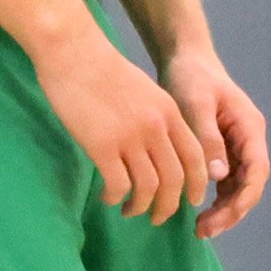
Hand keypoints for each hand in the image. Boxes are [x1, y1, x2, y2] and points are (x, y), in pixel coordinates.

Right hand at [34, 26, 206, 224]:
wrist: (74, 52)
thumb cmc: (103, 70)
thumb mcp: (144, 91)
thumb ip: (156, 118)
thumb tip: (158, 147)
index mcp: (170, 112)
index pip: (195, 157)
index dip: (195, 184)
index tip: (190, 201)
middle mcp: (156, 127)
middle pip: (175, 178)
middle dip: (169, 205)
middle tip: (158, 218)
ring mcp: (130, 137)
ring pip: (148, 187)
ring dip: (141, 206)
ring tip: (130, 211)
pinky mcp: (102, 145)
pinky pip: (118, 184)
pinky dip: (116, 197)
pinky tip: (108, 197)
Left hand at [161, 43, 270, 235]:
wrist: (184, 59)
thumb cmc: (191, 77)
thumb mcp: (195, 105)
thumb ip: (208, 139)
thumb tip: (219, 177)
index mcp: (250, 128)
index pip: (257, 171)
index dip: (243, 198)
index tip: (220, 216)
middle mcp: (249, 140)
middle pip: (250, 185)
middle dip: (232, 211)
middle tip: (204, 231)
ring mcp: (237, 147)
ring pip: (239, 187)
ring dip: (224, 210)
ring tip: (200, 229)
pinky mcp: (223, 150)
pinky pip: (225, 182)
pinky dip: (214, 199)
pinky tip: (196, 211)